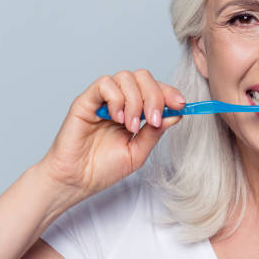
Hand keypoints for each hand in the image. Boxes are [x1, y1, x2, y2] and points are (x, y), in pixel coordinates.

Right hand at [38, 69, 184, 202]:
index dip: (170, 92)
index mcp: (135, 110)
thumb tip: (176, 113)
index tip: (182, 104)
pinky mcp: (86, 101)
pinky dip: (117, 98)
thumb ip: (155, 132)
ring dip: (135, 101)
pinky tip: (117, 118)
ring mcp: (103, 99)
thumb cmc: (103, 168)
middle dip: (155, 96)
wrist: (77, 181)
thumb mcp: (139, 152)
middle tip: (152, 120)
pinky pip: (105, 84)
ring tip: (130, 126)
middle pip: (143, 77)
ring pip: (126, 77)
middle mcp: (120, 100)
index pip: (155, 89)